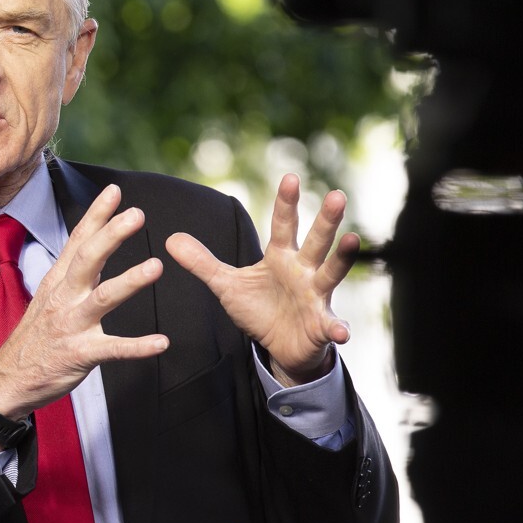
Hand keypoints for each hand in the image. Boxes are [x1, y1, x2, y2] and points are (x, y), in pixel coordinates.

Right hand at [0, 184, 168, 423]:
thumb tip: (93, 245)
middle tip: (137, 215)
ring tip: (156, 266)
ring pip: (103, 298)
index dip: (96, 215)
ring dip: (130, 281)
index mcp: (58, 282)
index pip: (78, 241)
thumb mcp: (48, 296)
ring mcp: (72, 325)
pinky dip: (138, 347)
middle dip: (112, 235)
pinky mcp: (80, 354)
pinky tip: (161, 342)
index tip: (115, 191)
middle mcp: (65, 298)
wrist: (11, 378)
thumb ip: (71, 272)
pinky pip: (113, 349)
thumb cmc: (36, 337)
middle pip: (88, 259)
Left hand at [165, 174, 357, 385]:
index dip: (286, 202)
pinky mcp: (321, 325)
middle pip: (316, 241)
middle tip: (337, 195)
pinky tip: (342, 331)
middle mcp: (303, 271)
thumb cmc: (259, 309)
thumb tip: (170, 239)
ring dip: (342, 258)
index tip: (291, 177)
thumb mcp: (226, 284)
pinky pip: (331, 325)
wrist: (279, 345)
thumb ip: (202, 262)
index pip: (284, 225)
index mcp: (281, 257)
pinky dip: (338, 328)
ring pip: (331, 273)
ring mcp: (315, 297)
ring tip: (352, 240)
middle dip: (326, 220)